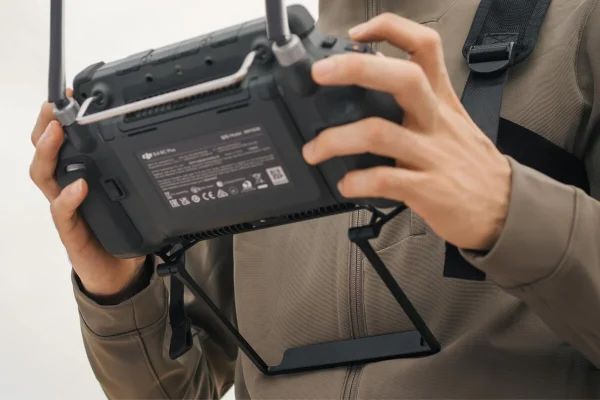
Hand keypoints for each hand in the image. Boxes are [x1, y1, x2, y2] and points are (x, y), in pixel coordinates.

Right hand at [29, 94, 145, 295]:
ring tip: (57, 134)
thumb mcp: (131, 195)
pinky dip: (67, 198)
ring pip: (44, 176)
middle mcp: (67, 188)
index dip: (60, 118)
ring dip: (47, 153)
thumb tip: (164, 143)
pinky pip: (61, 212)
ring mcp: (66, 209)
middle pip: (43, 152)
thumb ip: (137, 173)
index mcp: (80, 175)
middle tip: (53, 108)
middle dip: (44, 127)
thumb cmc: (122, 230)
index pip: (62, 142)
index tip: (68, 93)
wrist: (119, 272)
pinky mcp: (70, 231)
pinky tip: (78, 187)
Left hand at [303, 14, 511, 250]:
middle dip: (355, 69)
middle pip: (402, 78)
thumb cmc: (469, 163)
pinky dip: (358, 182)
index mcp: (440, 100)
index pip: (424, 47)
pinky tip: (346, 184)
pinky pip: (385, 180)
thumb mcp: (451, 121)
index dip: (390, 29)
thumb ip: (417, 98)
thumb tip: (375, 71)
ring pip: (380, 133)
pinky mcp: (428, 189)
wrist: (504, 208)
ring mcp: (432, 155)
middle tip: (320, 73)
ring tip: (314, 149)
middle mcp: (435, 121)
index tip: (356, 34)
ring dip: (337, 139)